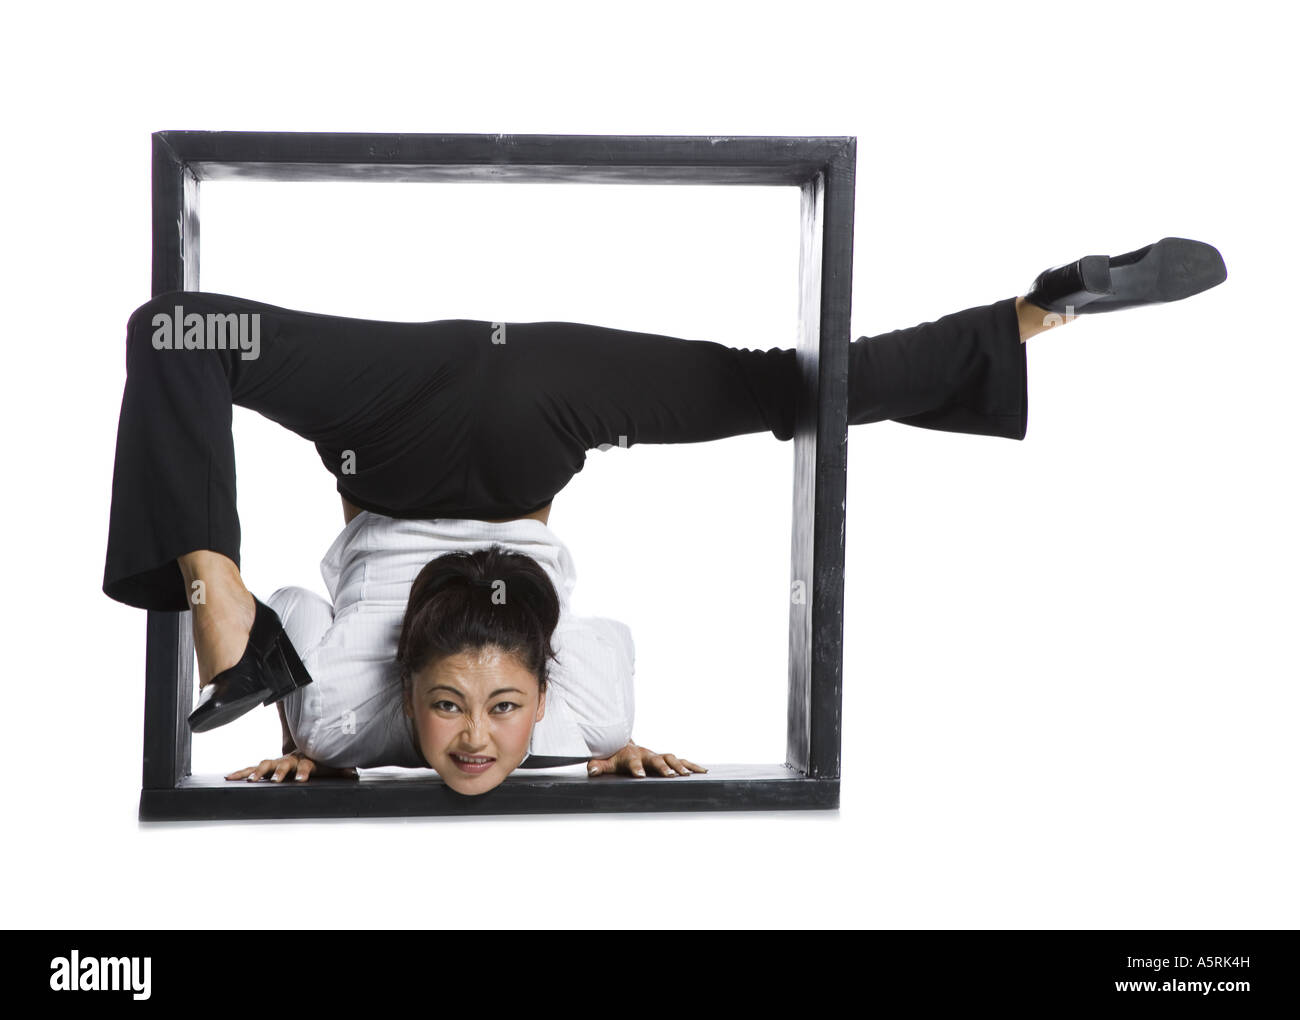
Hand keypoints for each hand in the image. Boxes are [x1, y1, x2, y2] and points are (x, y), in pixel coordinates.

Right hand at [225, 751, 357, 782]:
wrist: (304, 746)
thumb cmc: (316, 759)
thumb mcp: (330, 764)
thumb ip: (340, 769)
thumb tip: (353, 773)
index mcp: (304, 761)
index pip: (305, 766)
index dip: (304, 772)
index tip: (301, 780)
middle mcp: (288, 759)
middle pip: (282, 765)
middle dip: (277, 772)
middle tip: (274, 780)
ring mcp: (276, 762)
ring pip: (263, 765)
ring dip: (256, 772)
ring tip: (248, 780)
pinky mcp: (267, 765)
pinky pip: (251, 768)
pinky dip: (241, 772)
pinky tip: (229, 777)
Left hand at [587, 740, 707, 777]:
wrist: (626, 743)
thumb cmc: (616, 756)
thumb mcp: (606, 761)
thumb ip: (599, 766)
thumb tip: (591, 770)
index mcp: (632, 756)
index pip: (634, 762)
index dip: (637, 768)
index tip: (640, 776)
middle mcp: (648, 754)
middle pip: (657, 759)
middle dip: (664, 767)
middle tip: (671, 775)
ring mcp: (658, 756)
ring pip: (672, 758)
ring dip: (681, 766)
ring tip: (688, 775)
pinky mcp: (667, 759)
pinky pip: (681, 761)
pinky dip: (692, 765)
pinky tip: (703, 771)